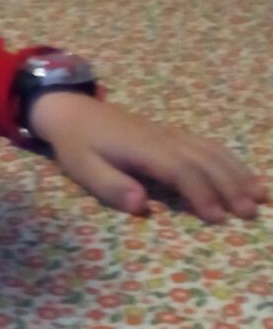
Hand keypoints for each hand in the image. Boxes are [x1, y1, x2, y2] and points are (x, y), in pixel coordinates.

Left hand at [29, 92, 267, 222]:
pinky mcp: (174, 136)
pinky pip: (209, 146)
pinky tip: (245, 177)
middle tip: (249, 213)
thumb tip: (141, 206)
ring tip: (260, 197)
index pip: (182, 171)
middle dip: (230, 187)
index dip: (202, 194)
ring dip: (238, 174)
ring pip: (213, 152)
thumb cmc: (78, 145)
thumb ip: (111, 187)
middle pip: (206, 161)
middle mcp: (166, 139)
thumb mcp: (83, 169)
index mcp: (144, 148)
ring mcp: (173, 135)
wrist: (75, 111)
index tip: (218, 218)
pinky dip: (231, 161)